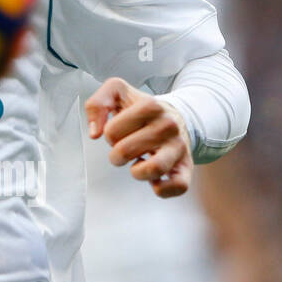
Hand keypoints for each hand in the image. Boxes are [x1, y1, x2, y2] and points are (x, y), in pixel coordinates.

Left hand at [85, 76, 192, 197]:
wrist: (176, 116)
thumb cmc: (142, 109)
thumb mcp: (116, 92)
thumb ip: (96, 104)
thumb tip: (94, 133)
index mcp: (150, 106)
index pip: (111, 132)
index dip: (109, 135)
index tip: (119, 132)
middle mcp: (168, 125)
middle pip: (125, 151)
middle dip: (117, 155)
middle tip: (124, 149)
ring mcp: (179, 146)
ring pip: (153, 169)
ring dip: (136, 172)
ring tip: (137, 164)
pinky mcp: (186, 166)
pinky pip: (178, 186)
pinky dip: (161, 188)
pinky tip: (153, 179)